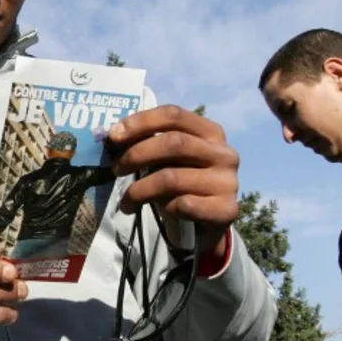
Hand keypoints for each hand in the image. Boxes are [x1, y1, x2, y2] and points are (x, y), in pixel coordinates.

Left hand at [108, 105, 239, 258]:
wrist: (208, 225)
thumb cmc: (184, 185)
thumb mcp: (171, 161)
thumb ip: (151, 145)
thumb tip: (113, 136)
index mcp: (211, 132)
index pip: (174, 115)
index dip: (140, 122)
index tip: (113, 136)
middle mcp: (224, 153)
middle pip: (174, 143)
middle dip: (137, 154)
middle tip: (116, 169)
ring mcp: (228, 182)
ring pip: (172, 178)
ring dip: (140, 190)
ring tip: (126, 202)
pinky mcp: (226, 210)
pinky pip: (183, 205)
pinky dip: (164, 208)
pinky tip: (159, 213)